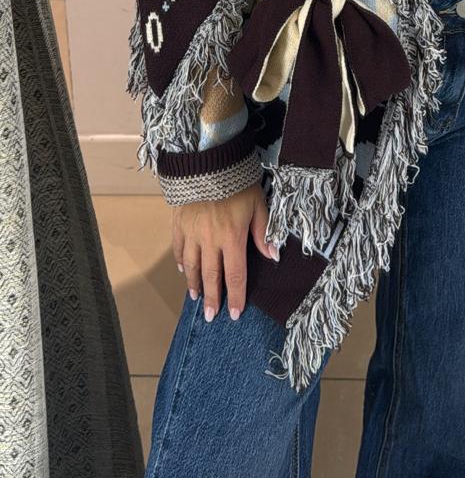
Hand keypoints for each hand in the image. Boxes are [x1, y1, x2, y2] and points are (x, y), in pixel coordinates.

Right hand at [172, 182, 276, 322]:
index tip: (233, 314)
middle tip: (210, 317)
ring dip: (194, 284)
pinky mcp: (179, 223)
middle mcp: (210, 240)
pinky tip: (182, 269)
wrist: (208, 161)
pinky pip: (178, 247)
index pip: (235, 275)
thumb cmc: (238, 182)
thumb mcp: (258, 204)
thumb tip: (273, 257)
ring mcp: (192, 233)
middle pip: (211, 276)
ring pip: (191, 265)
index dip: (235, 296)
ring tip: (196, 298)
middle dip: (212, 298)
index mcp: (232, 238)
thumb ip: (264, 232)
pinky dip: (180, 261)